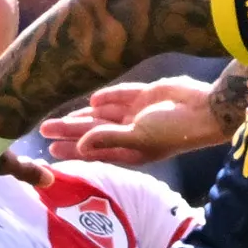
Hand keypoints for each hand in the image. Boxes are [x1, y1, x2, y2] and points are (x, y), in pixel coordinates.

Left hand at [40, 76, 236, 164]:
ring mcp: (137, 115)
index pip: (93, 150)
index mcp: (130, 150)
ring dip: (81, 117)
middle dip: (68, 132)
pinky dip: (106, 99)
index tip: (50, 149)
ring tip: (58, 118)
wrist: (204, 109)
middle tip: (43, 128)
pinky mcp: (145, 96)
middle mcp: (130, 134)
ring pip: (102, 116)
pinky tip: (91, 101)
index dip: (72, 150)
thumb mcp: (138, 137)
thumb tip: (80, 146)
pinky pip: (120, 97)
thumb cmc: (174, 130)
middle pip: (92, 132)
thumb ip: (108, 139)